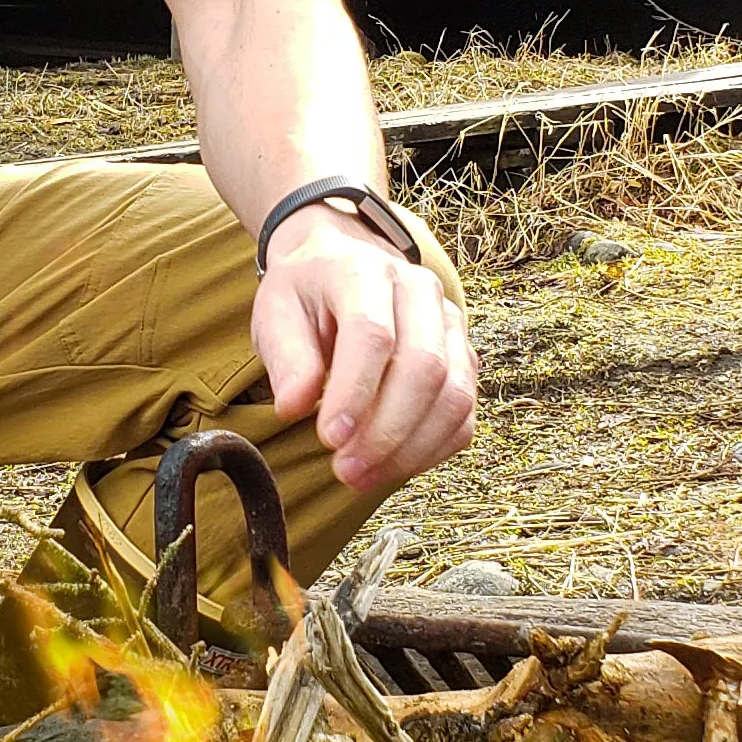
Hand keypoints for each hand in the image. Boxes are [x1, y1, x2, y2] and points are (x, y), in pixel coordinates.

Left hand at [252, 203, 477, 493]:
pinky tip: (393, 466)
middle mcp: (419, 292)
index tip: (329, 439)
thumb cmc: (306, 295)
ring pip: (454, 394)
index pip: (373, 334)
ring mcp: (450, 324)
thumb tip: (295, 406)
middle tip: (345, 470)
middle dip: (386, 431)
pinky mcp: (464, 358)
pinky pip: (465, 415)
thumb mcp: (276, 314)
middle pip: (425, 367)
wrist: (341, 264)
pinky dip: (433, 450)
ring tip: (363, 477)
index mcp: (365, 272)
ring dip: (411, 448)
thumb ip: (286, 357)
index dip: (355, 392)